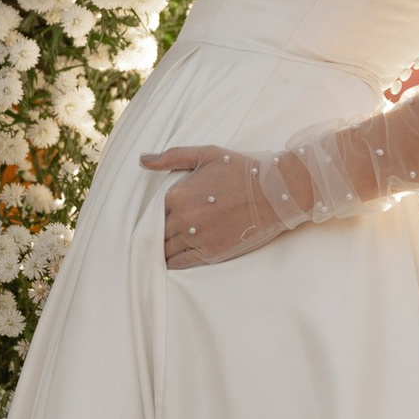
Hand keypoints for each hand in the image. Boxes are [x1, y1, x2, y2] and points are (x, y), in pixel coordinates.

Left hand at [140, 139, 310, 267]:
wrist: (276, 193)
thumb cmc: (242, 170)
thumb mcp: (207, 154)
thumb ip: (172, 157)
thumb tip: (142, 160)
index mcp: (177, 194)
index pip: (154, 209)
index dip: (160, 212)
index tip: (167, 213)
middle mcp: (183, 218)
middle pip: (158, 231)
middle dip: (161, 231)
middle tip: (168, 231)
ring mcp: (196, 238)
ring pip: (165, 249)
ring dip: (165, 248)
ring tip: (168, 247)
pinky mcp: (210, 254)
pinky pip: (179, 264)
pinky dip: (173, 263)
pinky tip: (174, 260)